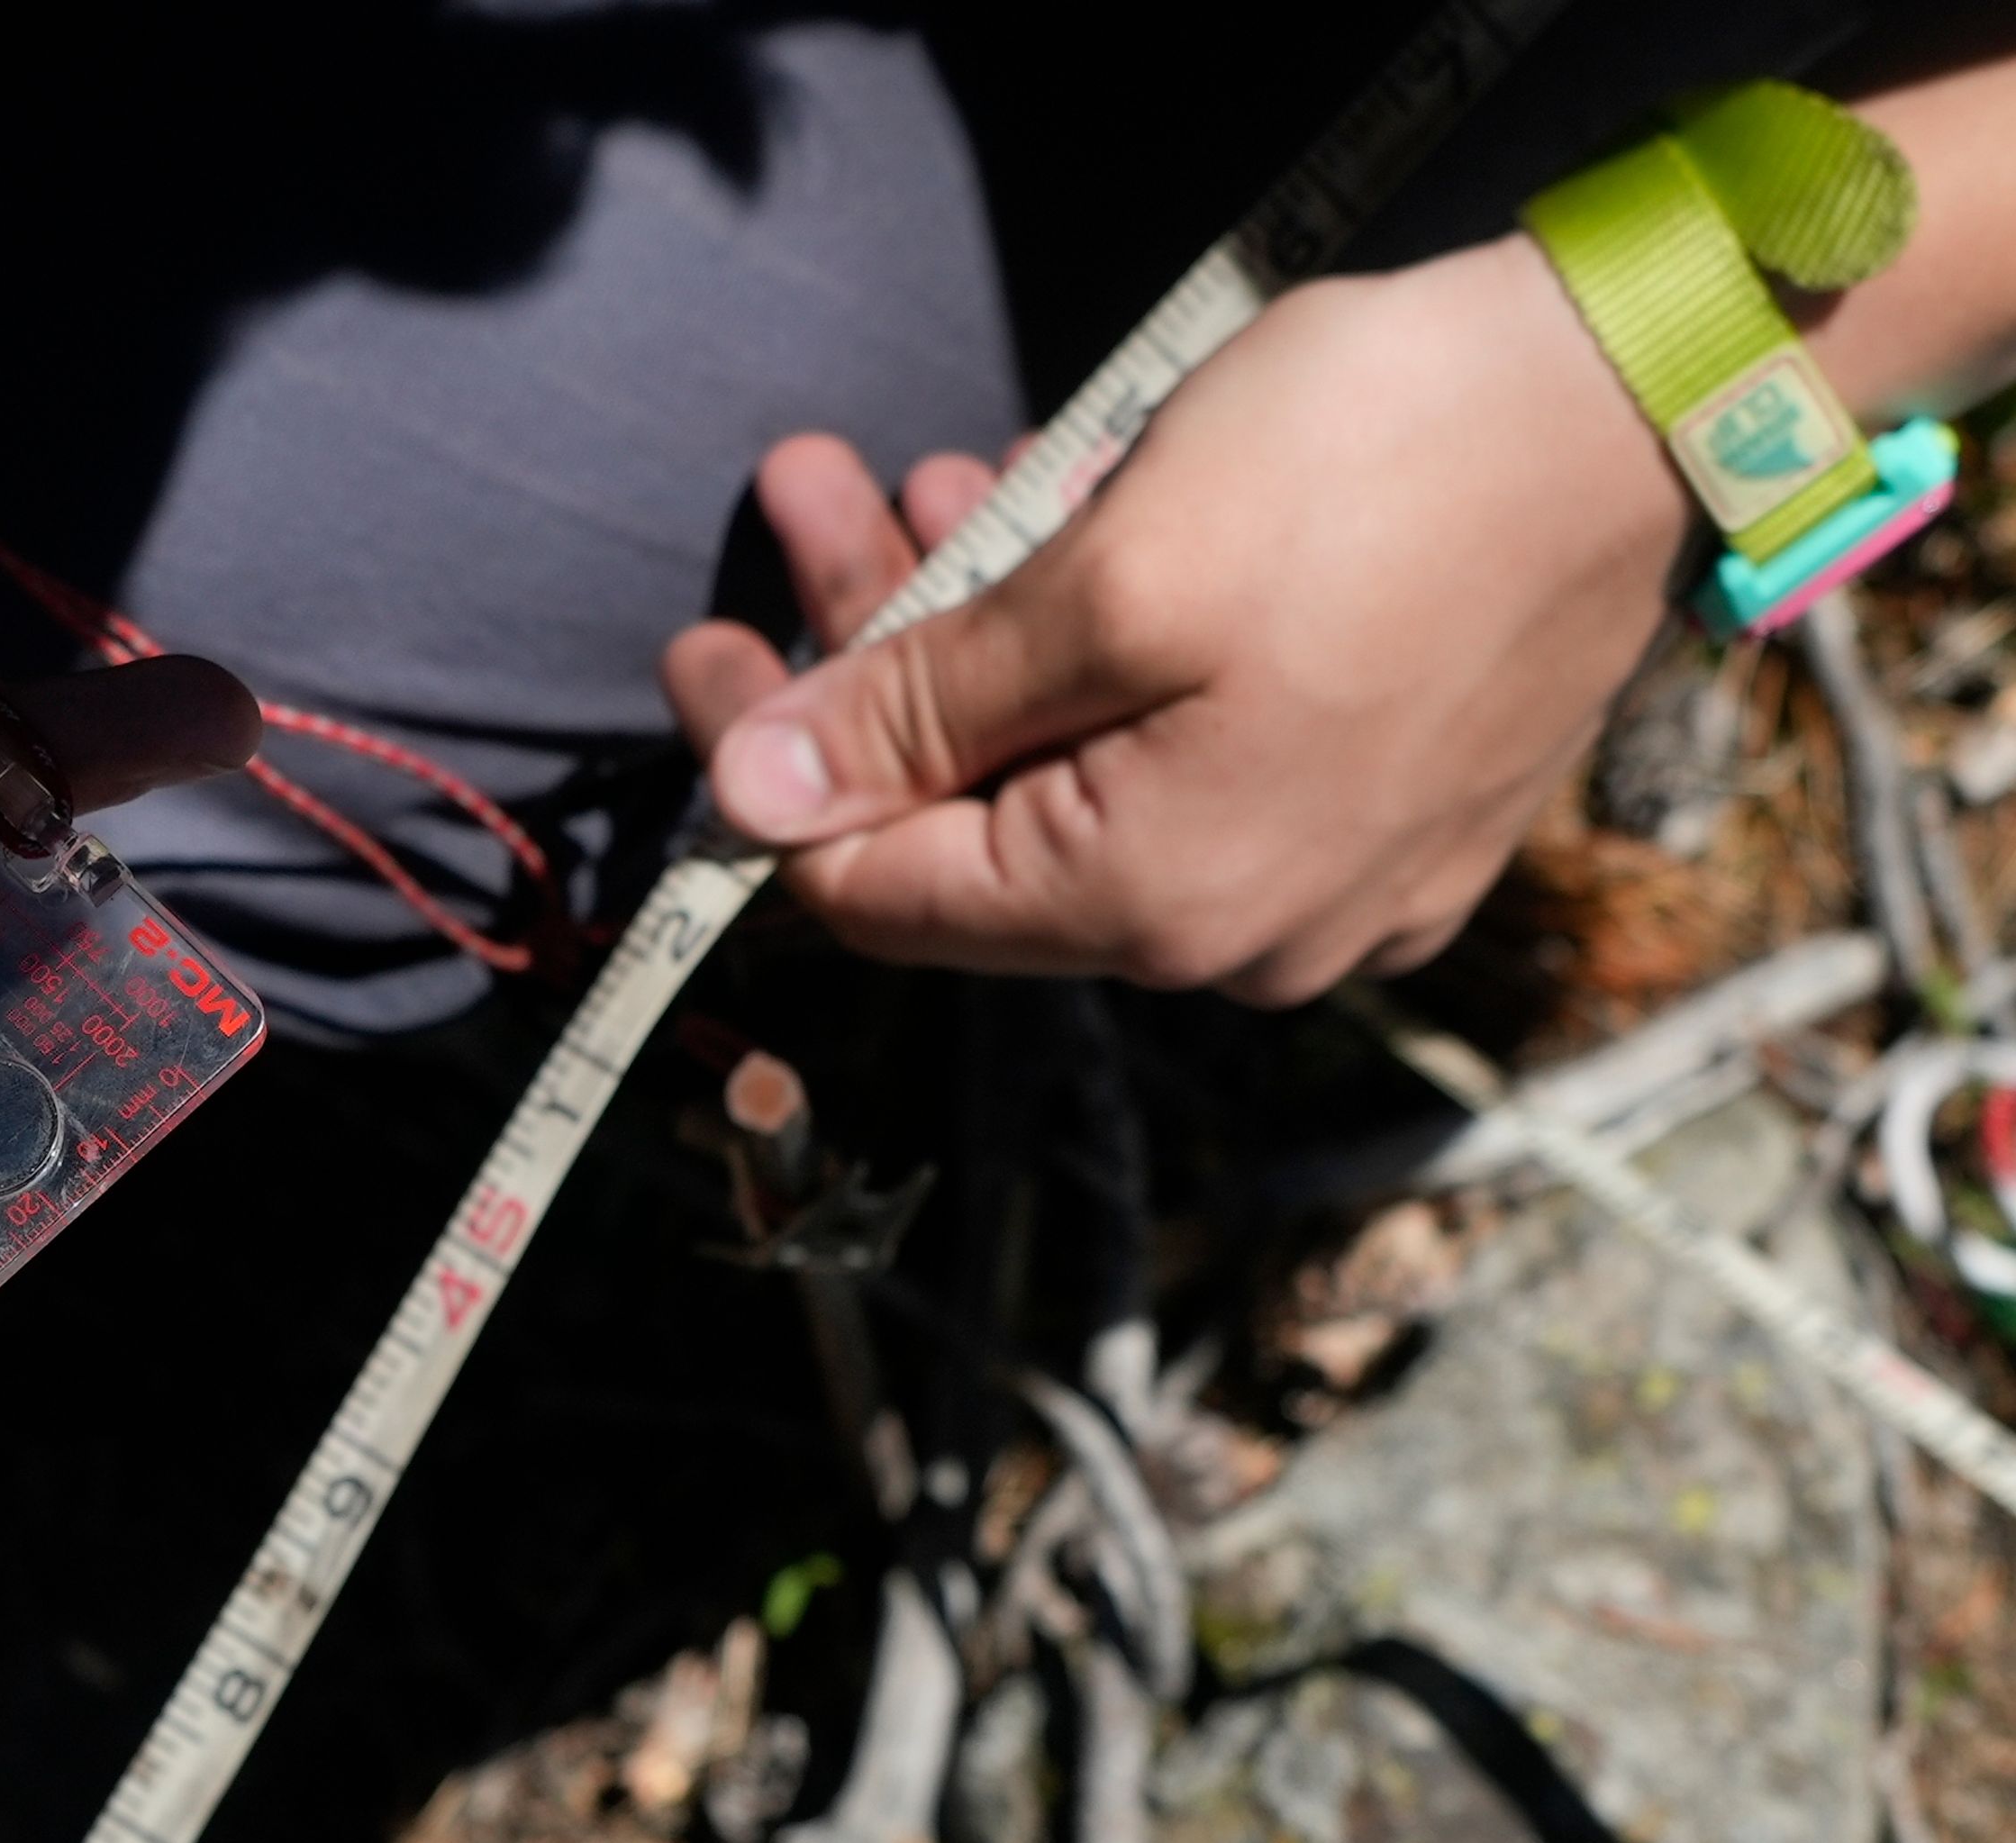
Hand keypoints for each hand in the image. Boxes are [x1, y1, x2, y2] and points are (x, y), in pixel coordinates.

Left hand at [661, 236, 1695, 1003]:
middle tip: (811, 493)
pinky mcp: (1386, 810)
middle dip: (870, 659)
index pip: (879, 891)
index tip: (698, 649)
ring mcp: (1328, 884)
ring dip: (978, 631)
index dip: (765, 778)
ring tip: (924, 475)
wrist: (1648, 398)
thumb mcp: (1107, 580)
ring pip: (1075, 772)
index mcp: (1155, 906)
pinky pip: (1183, 755)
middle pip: (974, 823)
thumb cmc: (1379, 472)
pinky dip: (1097, 652)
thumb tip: (753, 801)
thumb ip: (920, 708)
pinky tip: (1050, 529)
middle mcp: (1240, 940)